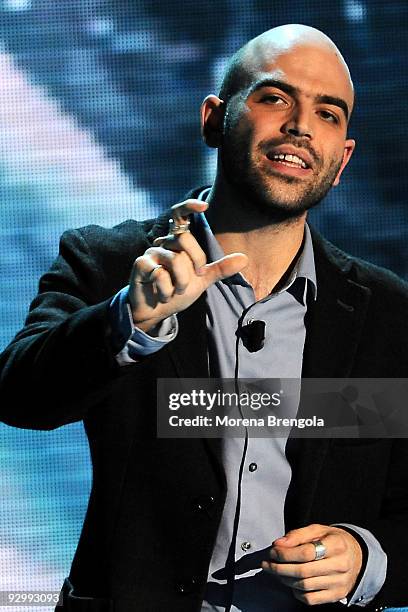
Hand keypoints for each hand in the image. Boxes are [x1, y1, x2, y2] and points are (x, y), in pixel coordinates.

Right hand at [129, 199, 247, 332]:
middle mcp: (163, 242)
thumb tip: (244, 258)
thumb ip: (220, 268)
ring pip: (176, 260)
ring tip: (175, 291)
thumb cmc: (176, 291)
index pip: (180, 215)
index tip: (204, 206)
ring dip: (181, 283)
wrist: (157, 311)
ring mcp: (151, 252)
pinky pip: (160, 275)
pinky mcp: (141, 265)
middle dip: (196, 264)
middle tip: (189, 281)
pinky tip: (162, 294)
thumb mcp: (202, 280)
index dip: (189, 206)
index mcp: (177, 242)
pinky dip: (166, 290)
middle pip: (185, 239)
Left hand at [261, 524, 362, 605]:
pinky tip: (291, 583)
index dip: (286, 553)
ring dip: (285, 579)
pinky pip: (311, 599)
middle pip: (303, 571)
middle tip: (268, 563)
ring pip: (305, 586)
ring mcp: (339, 583)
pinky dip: (296, 592)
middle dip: (279, 568)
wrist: (356, 556)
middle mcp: (340, 565)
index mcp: (337, 545)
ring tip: (276, 571)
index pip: (306, 552)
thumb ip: (297, 535)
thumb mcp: (318, 530)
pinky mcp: (336, 595)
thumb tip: (278, 544)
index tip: (273, 551)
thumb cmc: (333, 541)